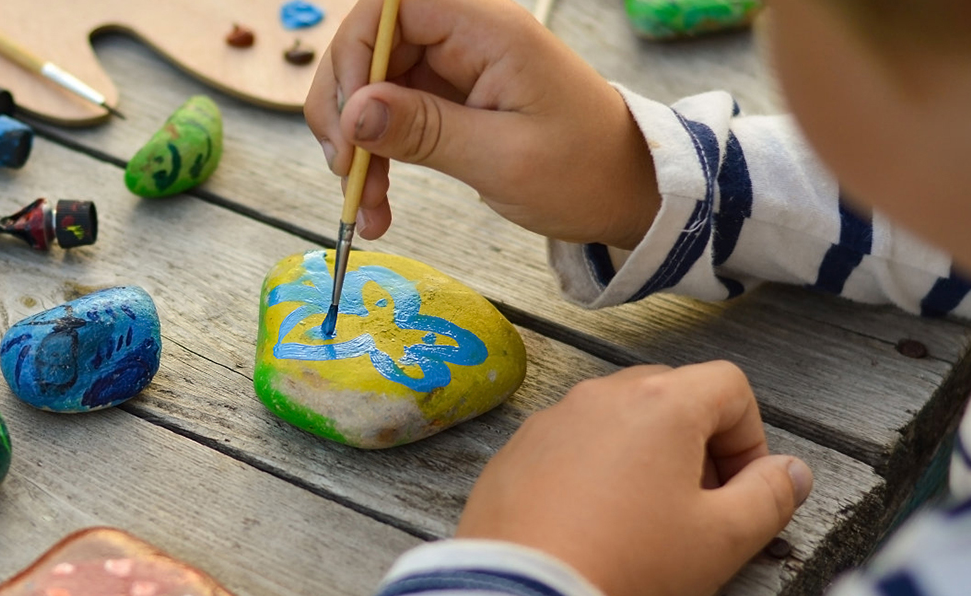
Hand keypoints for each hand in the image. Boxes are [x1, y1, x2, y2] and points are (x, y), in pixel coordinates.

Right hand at [305, 0, 660, 247]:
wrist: (626, 193)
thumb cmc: (585, 172)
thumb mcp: (503, 160)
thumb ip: (425, 132)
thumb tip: (355, 112)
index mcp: (490, 31)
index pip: (394, 4)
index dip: (357, 50)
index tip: (352, 117)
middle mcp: (467, 38)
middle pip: (372, 43)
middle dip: (346, 105)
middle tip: (344, 168)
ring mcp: (456, 67)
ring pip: (373, 84)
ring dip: (355, 141)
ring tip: (362, 201)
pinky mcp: (449, 98)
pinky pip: (391, 114)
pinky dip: (375, 155)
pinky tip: (375, 201)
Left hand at [457, 362, 813, 595]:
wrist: (525, 594)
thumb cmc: (624, 566)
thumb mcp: (722, 539)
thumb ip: (770, 497)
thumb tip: (790, 473)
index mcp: (660, 404)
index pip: (729, 385)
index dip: (750, 437)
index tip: (743, 488)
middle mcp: (600, 397)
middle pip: (671, 394)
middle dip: (697, 443)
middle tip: (700, 504)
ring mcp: (551, 421)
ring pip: (617, 418)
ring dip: (644, 455)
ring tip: (645, 518)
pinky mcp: (515, 452)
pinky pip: (569, 444)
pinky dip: (592, 471)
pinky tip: (594, 523)